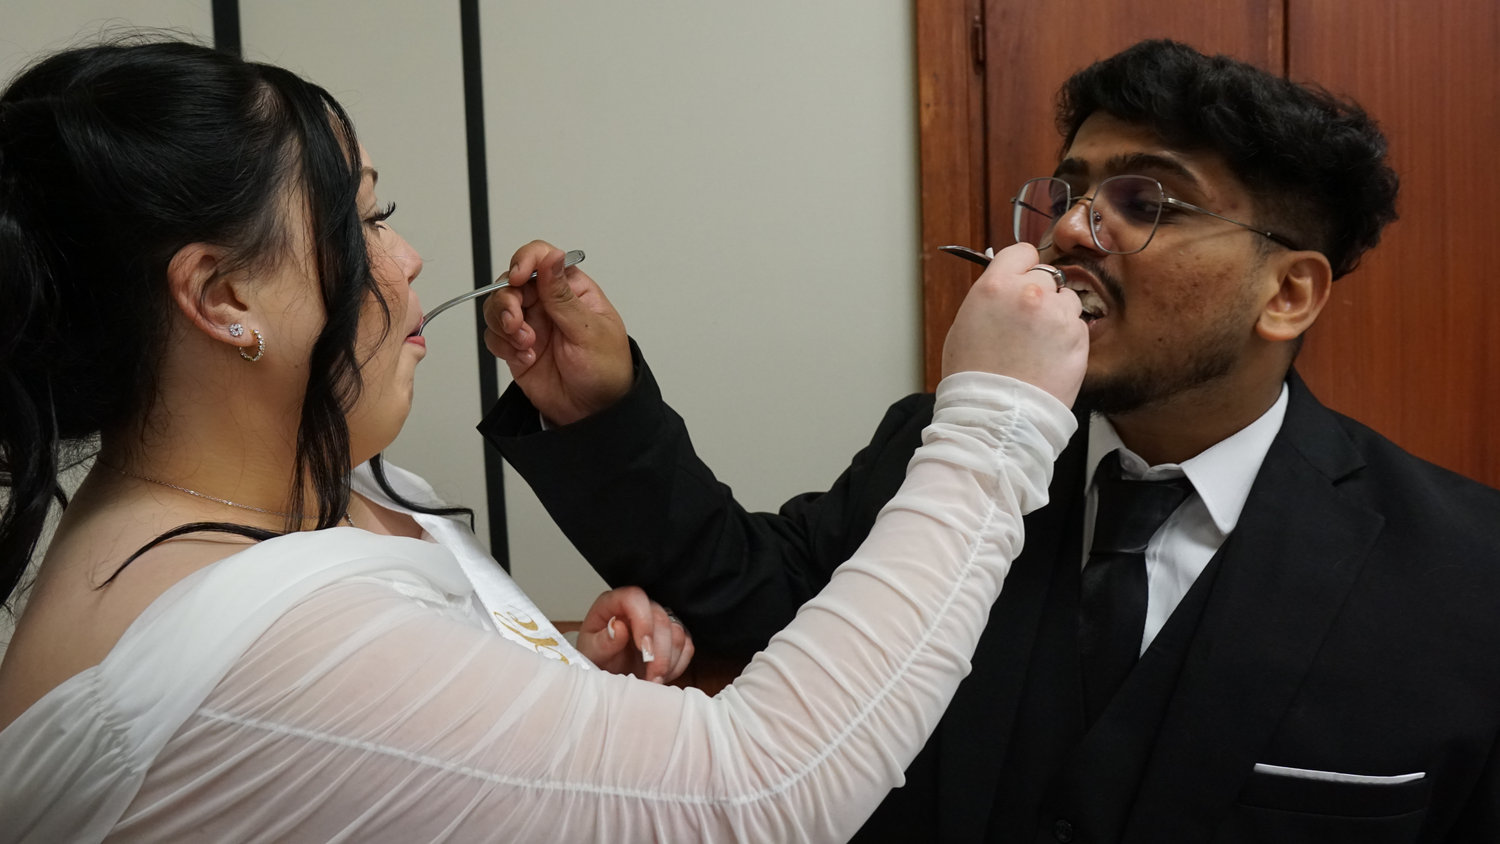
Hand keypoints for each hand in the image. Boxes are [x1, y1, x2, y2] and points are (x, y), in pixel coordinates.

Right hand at [483, 240, 632, 425]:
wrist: (595, 413)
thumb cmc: (606, 370)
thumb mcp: (588, 330)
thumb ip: (563, 296)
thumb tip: (552, 257)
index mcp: (572, 289)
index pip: (541, 258)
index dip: (524, 261)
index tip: (518, 278)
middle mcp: (548, 302)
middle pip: (511, 282)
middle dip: (508, 301)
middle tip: (517, 324)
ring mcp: (531, 324)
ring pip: (497, 308)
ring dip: (504, 324)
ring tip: (525, 345)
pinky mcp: (517, 347)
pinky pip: (495, 336)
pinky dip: (504, 346)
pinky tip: (526, 358)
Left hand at [575, 586, 694, 683]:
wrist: (606, 671)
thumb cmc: (596, 658)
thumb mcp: (591, 653)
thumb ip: (602, 642)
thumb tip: (618, 627)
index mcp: (614, 603)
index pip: (635, 598)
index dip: (643, 620)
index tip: (644, 649)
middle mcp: (640, 606)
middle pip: (661, 618)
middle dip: (659, 652)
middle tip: (651, 677)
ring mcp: (658, 619)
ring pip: (677, 632)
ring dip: (668, 661)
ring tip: (653, 680)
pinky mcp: (672, 635)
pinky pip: (687, 646)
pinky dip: (677, 664)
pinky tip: (662, 675)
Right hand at [941, 242, 1087, 405]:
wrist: (996, 415)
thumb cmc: (973, 377)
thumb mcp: (964, 325)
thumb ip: (989, 297)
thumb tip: (1005, 286)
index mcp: (996, 286)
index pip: (1021, 251)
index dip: (1022, 266)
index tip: (1022, 278)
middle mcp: (1029, 293)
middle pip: (1046, 275)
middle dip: (1040, 293)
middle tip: (1028, 321)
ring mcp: (1057, 314)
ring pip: (1066, 299)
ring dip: (1057, 314)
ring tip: (1039, 343)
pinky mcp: (1078, 337)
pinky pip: (1078, 326)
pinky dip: (1068, 338)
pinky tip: (1050, 357)